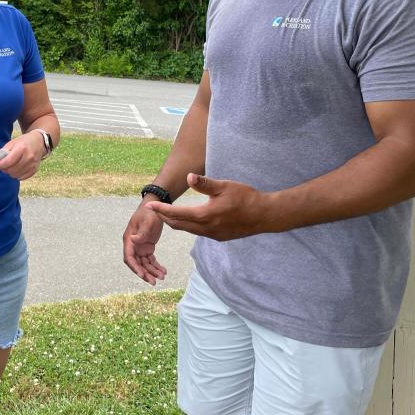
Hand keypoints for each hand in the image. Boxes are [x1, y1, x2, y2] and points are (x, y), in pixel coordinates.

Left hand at [0, 130, 43, 180]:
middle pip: (11, 170)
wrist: (39, 142)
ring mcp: (32, 165)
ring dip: (10, 172)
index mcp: (22, 149)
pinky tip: (16, 168)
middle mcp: (28, 157)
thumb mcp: (11, 143)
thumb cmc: (23, 142)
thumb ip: (0, 152)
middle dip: (4, 168)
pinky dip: (16, 175)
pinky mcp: (35, 170)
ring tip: (10, 166)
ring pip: (15, 175)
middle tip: (3, 164)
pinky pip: (21, 178)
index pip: (8, 161)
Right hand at [122, 201, 166, 284]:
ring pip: (144, 264)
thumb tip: (133, 240)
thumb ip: (141, 232)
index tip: (142, 275)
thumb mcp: (146, 221)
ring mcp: (140, 247)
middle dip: (145, 273)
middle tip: (154, 282)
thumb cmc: (148, 212)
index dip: (135, 268)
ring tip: (162, 277)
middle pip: (137, 264)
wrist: (155, 206)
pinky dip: (156, 266)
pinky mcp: (147, 247)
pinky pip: (151, 260)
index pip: (129, 257)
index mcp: (129, 239)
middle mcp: (133, 245)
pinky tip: (163, 271)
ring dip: (152, 271)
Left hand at [148, 173, 279, 240]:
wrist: (265, 215)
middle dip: (165, 218)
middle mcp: (206, 228)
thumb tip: (188, 177)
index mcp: (205, 215)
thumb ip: (205, 184)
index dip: (161, 210)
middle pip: (179, 225)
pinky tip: (190, 221)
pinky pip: (199, 233)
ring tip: (168, 216)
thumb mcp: (224, 186)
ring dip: (177, 223)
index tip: (149, 207)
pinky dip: (189, 227)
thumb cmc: (245, 197)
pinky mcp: (220, 237)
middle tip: (154, 211)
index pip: (177, 214)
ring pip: (189, 230)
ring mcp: (213, 235)